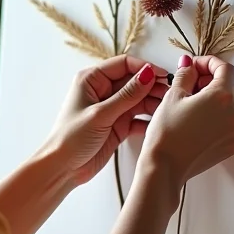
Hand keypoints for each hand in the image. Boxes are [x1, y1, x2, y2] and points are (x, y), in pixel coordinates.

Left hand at [40, 57, 168, 187]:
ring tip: (169, 107)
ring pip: (138, 100)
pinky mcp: (118, 126)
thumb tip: (148, 73)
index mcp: (92, 80)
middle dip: (153, 86)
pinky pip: (138, 118)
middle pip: (134, 81)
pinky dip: (149, 119)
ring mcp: (111, 109)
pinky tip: (161, 122)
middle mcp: (102, 91)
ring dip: (153, 102)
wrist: (62, 168)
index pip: (123, 64)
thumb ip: (127, 95)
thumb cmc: (71, 137)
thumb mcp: (101, 114)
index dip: (144, 68)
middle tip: (172, 94)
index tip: (164, 75)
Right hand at [138, 54, 233, 191]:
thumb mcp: (172, 96)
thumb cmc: (166, 132)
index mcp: (222, 96)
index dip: (210, 63)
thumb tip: (189, 64)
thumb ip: (185, 75)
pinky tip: (198, 121)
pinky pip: (231, 124)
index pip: (226, 69)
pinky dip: (220, 118)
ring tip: (194, 103)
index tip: (196, 65)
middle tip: (194, 84)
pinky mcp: (232, 146)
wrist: (166, 166)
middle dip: (216, 81)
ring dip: (219, 100)